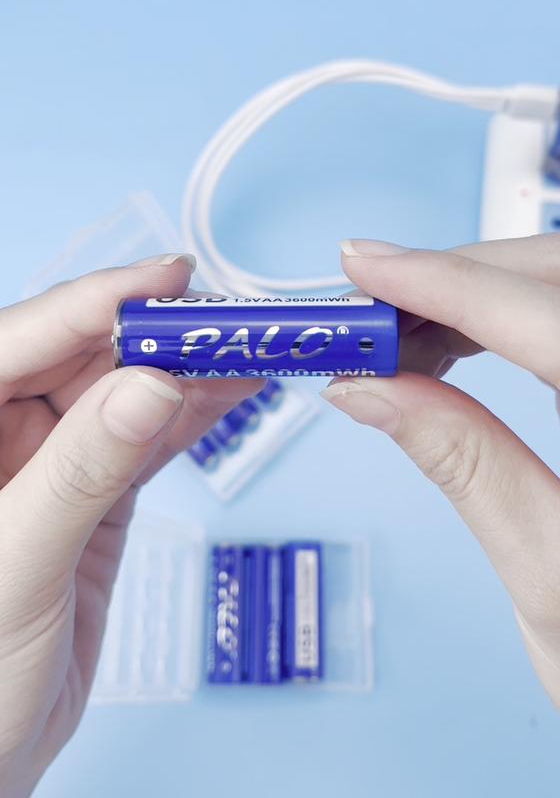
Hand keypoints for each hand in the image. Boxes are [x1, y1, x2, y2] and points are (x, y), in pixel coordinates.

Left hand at [0, 255, 259, 797]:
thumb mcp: (18, 564)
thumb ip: (80, 470)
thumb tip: (150, 382)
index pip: (26, 337)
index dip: (100, 299)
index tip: (172, 278)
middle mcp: (1, 429)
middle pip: (84, 355)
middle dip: (158, 333)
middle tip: (233, 319)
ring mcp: (49, 462)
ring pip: (123, 394)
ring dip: (186, 372)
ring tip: (251, 351)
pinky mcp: (91, 496)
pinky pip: (143, 443)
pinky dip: (190, 418)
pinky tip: (233, 394)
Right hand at [322, 233, 559, 727]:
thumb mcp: (552, 581)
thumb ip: (467, 468)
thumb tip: (374, 389)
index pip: (550, 323)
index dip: (448, 285)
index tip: (366, 268)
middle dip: (461, 276)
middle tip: (369, 311)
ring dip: (478, 293)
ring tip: (397, 336)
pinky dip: (505, 318)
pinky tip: (454, 345)